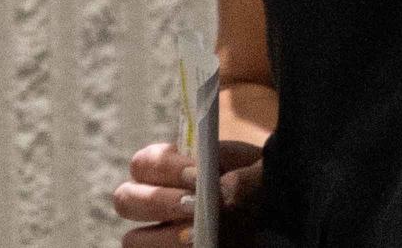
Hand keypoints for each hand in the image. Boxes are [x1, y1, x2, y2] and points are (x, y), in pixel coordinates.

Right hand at [114, 139, 263, 245]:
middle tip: (193, 206)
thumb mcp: (264, 173)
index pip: (145, 162)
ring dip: (165, 238)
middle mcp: (156, 199)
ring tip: (199, 236)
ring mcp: (158, 233)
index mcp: (173, 167)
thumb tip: (225, 193)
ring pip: (134, 239)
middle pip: (126, 199)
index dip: (166, 167)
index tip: (198, 174)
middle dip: (159, 201)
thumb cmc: (261, 185)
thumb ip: (250, 177)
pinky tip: (205, 246)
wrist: (275, 212)